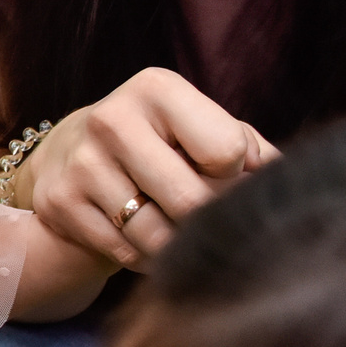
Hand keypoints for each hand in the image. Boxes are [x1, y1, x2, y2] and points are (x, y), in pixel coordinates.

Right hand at [14, 67, 278, 270]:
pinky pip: (126, 254)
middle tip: (206, 219)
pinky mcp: (60, 203)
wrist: (69, 157)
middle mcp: (113, 119)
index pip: (226, 151)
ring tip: (175, 231)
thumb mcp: (199, 127)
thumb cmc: (157, 143)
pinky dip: (145, 258)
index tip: (220, 176)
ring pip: (158, 236)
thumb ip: (249, 149)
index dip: (233, 176)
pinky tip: (142, 239)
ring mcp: (82, 164)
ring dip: (178, 246)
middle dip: (208, 220)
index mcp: (157, 88)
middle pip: (192, 200)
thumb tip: (285, 186)